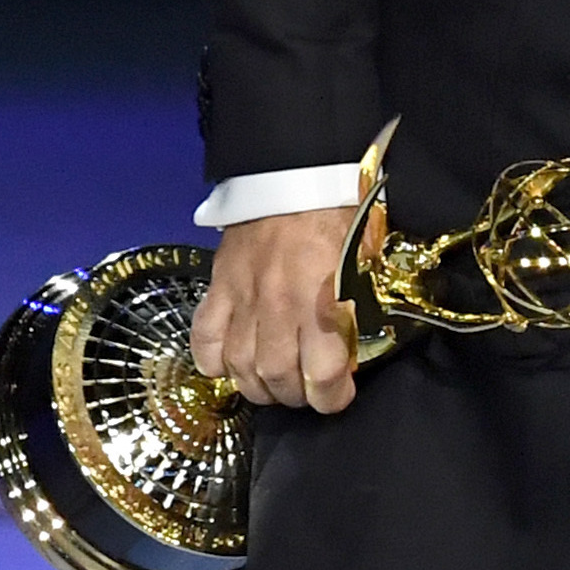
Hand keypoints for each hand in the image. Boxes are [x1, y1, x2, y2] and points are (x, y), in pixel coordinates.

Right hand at [189, 205, 360, 412]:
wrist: (296, 171)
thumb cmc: (340, 214)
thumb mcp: (365, 261)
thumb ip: (357, 309)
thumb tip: (355, 349)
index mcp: (323, 301)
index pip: (322, 376)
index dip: (332, 398)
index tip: (337, 396)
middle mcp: (280, 307)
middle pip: (278, 379)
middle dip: (295, 396)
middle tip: (305, 390)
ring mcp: (244, 298)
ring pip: (240, 368)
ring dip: (257, 386)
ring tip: (271, 383)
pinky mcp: (219, 286)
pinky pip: (204, 339)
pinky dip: (213, 361)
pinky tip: (228, 364)